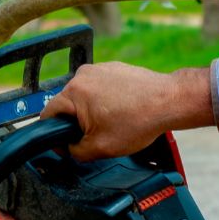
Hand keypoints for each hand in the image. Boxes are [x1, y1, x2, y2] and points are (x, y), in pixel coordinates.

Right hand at [39, 62, 213, 160]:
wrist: (170, 101)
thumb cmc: (139, 120)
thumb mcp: (100, 148)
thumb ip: (75, 151)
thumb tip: (68, 148)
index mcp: (73, 92)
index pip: (48, 114)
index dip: (54, 133)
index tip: (66, 142)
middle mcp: (82, 75)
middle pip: (67, 104)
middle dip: (77, 121)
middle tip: (97, 134)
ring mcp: (98, 69)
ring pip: (84, 96)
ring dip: (92, 110)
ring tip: (114, 121)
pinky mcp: (113, 68)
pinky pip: (101, 87)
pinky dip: (107, 99)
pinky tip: (123, 110)